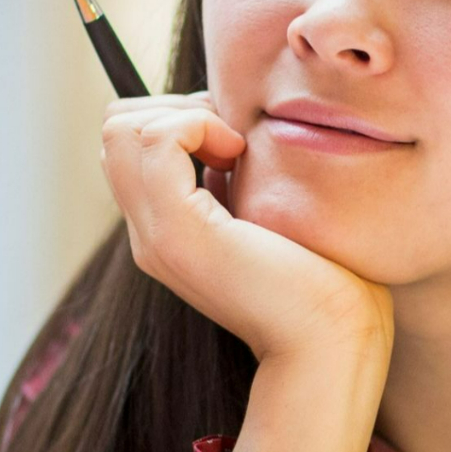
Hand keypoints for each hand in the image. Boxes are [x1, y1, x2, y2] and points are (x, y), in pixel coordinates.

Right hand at [100, 91, 392, 367]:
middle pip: (117, 130)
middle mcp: (150, 235)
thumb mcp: (271, 216)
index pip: (131, 146)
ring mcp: (157, 235)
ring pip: (122, 128)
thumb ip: (240, 182)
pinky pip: (154, 138)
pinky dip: (195, 123)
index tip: (236, 138)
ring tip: (235, 147)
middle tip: (233, 137)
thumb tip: (238, 134)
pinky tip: (237, 153)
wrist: (333, 344)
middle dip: (175, 107)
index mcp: (169, 231)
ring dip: (184, 113)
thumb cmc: (330, 285)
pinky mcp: (178, 232)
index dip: (178, 118)